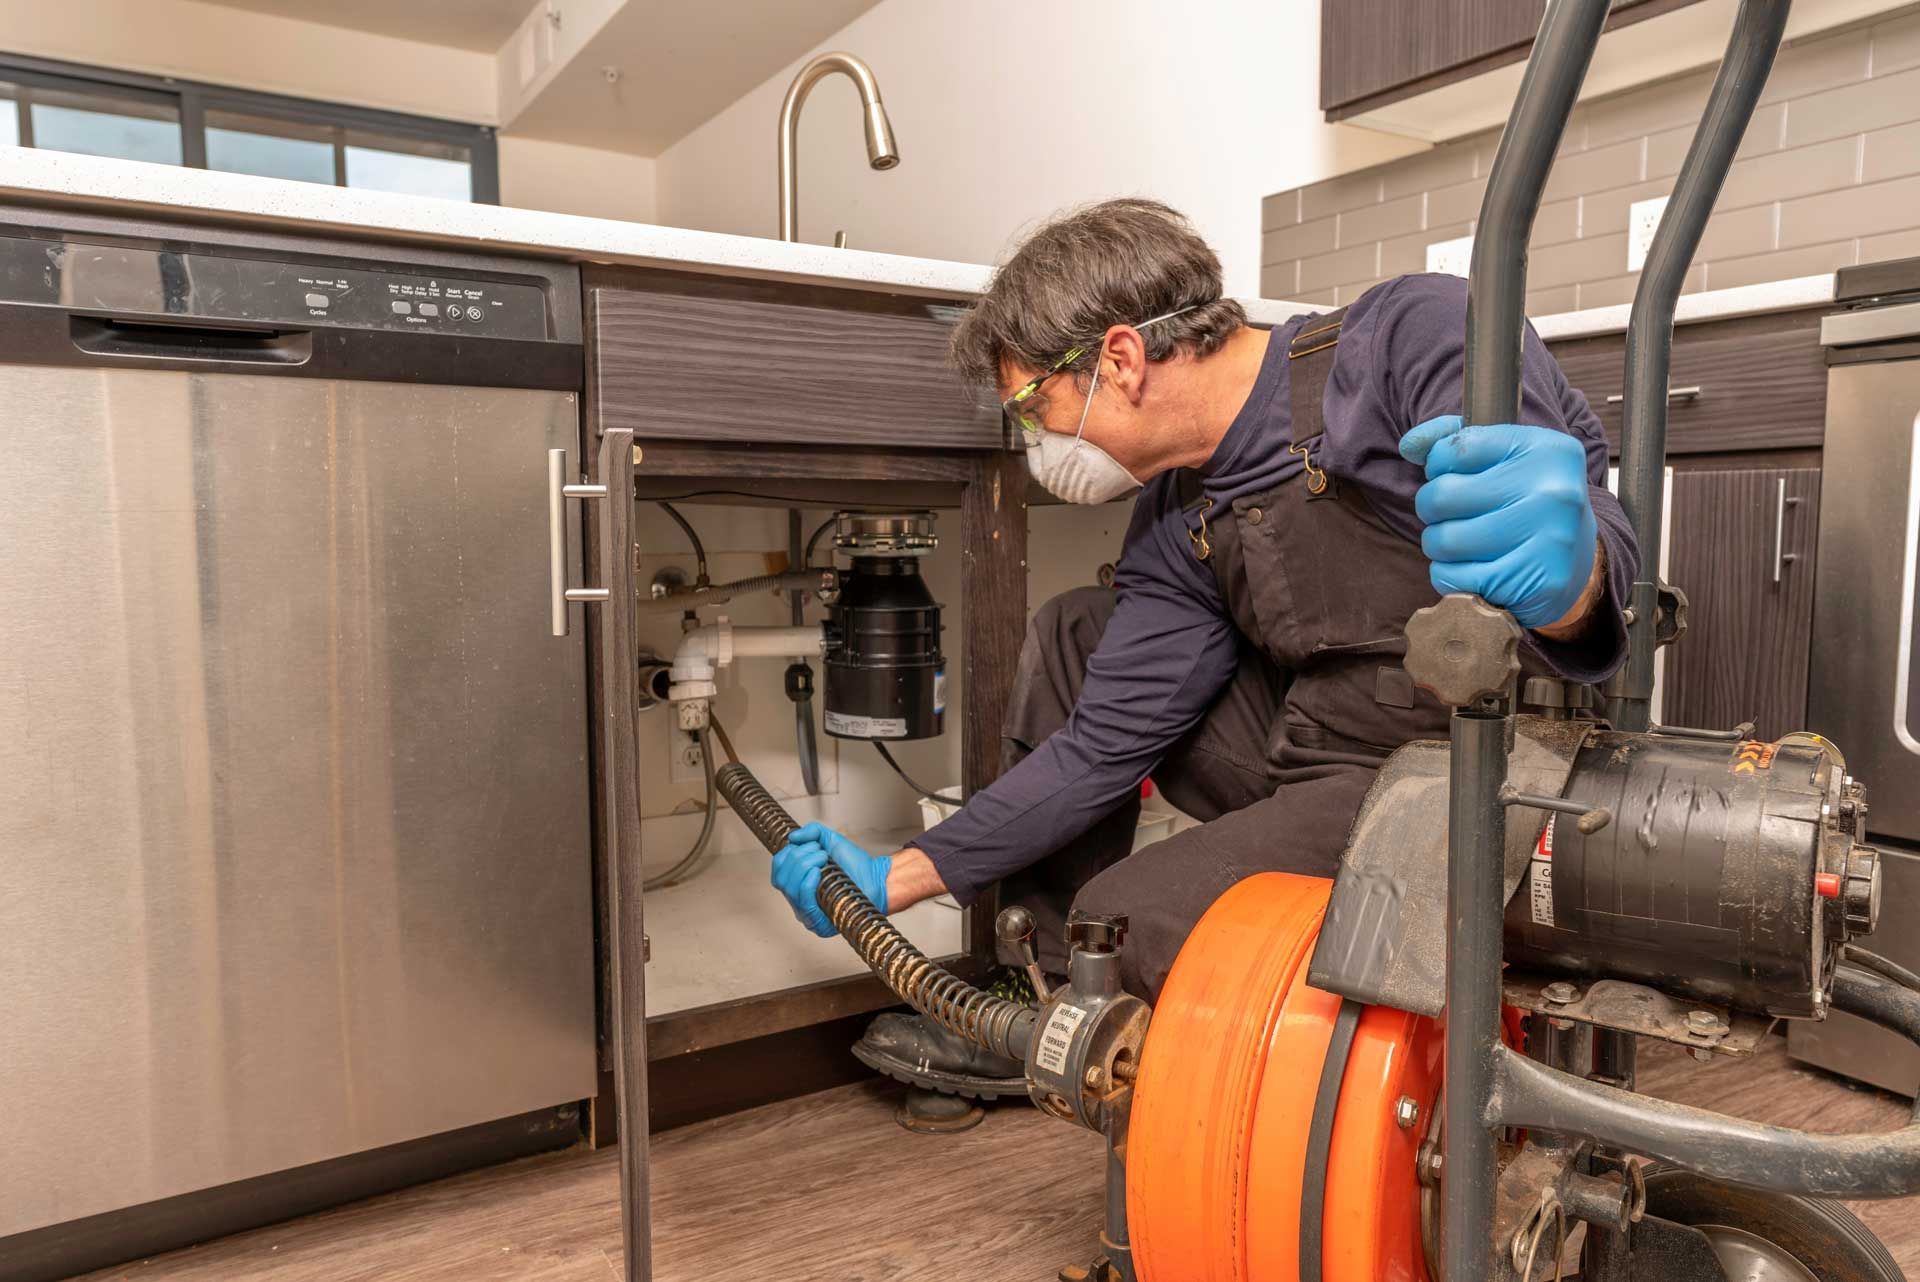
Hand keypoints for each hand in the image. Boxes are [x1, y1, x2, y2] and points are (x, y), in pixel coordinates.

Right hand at [770, 822, 891, 937]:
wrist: (877, 878)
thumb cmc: (856, 864)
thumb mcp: (829, 840)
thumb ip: (810, 832)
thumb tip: (792, 837)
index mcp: (798, 882)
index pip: (778, 870)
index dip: (788, 854)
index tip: (807, 845)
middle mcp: (800, 899)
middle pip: (782, 878)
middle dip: (799, 858)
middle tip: (820, 852)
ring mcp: (808, 912)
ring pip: (790, 889)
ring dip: (805, 866)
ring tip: (823, 859)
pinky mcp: (819, 923)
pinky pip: (803, 903)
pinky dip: (807, 884)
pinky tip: (817, 872)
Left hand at [1398, 416, 1599, 629]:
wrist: (1577, 561)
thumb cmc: (1526, 502)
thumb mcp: (1502, 458)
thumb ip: (1452, 441)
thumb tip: (1409, 445)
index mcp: (1547, 449)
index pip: (1455, 449)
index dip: (1438, 466)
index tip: (1451, 475)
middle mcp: (1554, 491)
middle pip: (1442, 496)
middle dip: (1432, 509)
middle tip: (1450, 515)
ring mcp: (1551, 539)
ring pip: (1444, 541)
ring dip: (1438, 545)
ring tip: (1461, 543)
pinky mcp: (1538, 582)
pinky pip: (1455, 578)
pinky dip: (1450, 576)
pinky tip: (1473, 569)